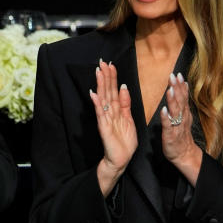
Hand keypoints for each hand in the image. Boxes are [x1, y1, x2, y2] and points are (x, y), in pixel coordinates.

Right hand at [89, 60, 136, 195]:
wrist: (121, 159)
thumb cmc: (124, 141)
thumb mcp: (129, 119)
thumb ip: (126, 104)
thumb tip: (123, 87)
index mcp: (116, 109)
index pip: (113, 90)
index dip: (112, 77)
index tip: (111, 64)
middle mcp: (109, 112)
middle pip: (107, 91)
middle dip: (105, 77)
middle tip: (102, 62)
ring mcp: (105, 119)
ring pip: (103, 99)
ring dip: (100, 85)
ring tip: (98, 72)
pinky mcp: (103, 127)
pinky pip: (100, 114)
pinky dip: (97, 104)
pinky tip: (94, 94)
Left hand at [161, 73, 201, 185]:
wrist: (184, 155)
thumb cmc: (181, 135)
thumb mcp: (184, 116)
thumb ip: (182, 102)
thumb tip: (182, 85)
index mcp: (184, 113)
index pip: (183, 97)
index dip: (181, 85)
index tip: (178, 74)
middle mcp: (182, 118)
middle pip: (180, 101)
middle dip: (176, 88)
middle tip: (173, 76)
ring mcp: (176, 126)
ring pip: (175, 111)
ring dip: (172, 100)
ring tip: (169, 89)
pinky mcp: (170, 135)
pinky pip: (168, 125)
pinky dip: (166, 117)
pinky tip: (163, 109)